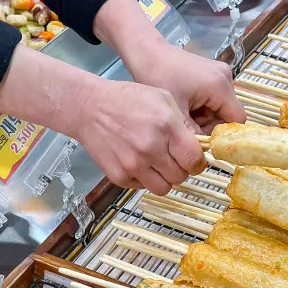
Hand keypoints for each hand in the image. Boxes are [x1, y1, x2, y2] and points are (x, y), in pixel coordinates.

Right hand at [73, 77, 205, 195]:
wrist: (90, 108)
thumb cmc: (128, 100)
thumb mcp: (163, 99)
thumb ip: (183, 125)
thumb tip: (197, 148)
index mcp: (166, 127)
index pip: (193, 160)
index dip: (197, 163)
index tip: (193, 160)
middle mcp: (150, 149)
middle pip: (180, 177)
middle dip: (180, 169)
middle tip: (173, 159)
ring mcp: (133, 166)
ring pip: (163, 188)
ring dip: (164, 179)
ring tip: (157, 165)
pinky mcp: (119, 176)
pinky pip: (142, 187)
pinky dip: (144, 179)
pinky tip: (138, 162)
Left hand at [92, 0, 245, 131]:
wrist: (148, 53)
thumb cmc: (158, 78)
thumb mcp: (175, 113)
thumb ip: (191, 134)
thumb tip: (200, 155)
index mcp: (220, 86)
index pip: (237, 120)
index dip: (223, 136)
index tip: (203, 144)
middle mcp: (226, 78)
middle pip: (228, 115)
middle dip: (209, 127)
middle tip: (187, 131)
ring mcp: (219, 75)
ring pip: (219, 109)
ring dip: (203, 119)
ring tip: (183, 118)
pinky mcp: (210, 75)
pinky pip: (212, 100)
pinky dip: (200, 109)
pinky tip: (184, 109)